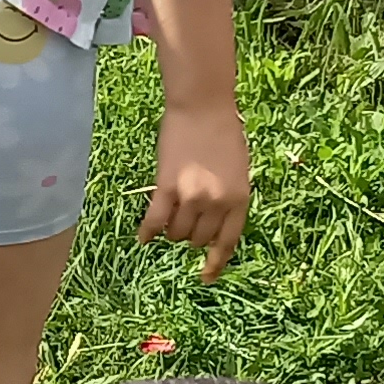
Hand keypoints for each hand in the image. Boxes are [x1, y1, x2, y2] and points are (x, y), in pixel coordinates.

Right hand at [140, 103, 248, 280]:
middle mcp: (217, 202)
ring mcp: (192, 196)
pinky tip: (143, 239)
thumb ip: (229, 198)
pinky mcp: (167, 188)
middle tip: (186, 220)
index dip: (216, 263)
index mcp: (239, 198)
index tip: (206, 278)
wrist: (203, 106)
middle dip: (192, 236)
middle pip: (198, 239)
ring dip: (172, 229)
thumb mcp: (238, 170)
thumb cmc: (224, 132)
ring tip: (170, 214)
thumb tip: (212, 225)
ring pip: (177, 232)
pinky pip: (155, 221)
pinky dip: (148, 232)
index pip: (227, 241)